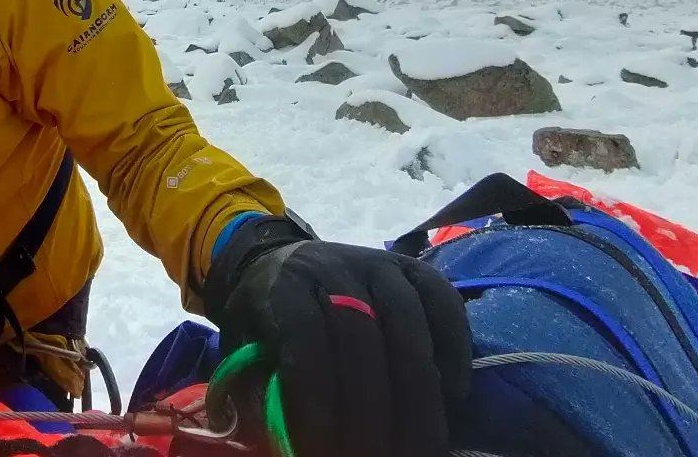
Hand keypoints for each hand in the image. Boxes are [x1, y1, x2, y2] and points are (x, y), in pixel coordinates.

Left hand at [203, 215, 470, 456]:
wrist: (280, 259)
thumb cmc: (263, 317)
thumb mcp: (243, 345)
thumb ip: (259, 388)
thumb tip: (284, 439)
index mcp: (283, 285)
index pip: (305, 340)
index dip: (317, 400)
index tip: (322, 448)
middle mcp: (332, 265)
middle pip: (360, 337)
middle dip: (371, 410)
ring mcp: (377, 262)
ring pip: (406, 321)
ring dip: (417, 392)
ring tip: (421, 443)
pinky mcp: (411, 266)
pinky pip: (443, 301)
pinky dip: (454, 349)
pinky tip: (452, 396)